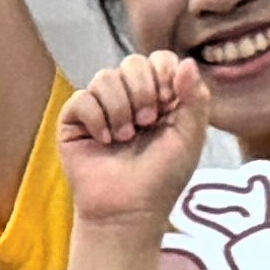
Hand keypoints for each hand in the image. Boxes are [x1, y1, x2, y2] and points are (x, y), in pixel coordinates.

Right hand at [59, 49, 212, 234]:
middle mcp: (129, 98)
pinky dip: (96, 119)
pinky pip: (81, 98)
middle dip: (142, 90)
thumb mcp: (190, 136)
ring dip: (119, 108)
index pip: (160, 59)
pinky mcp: (74, 121)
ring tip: (124, 137)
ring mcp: (100, 108)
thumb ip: (196, 97)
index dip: (164, 74)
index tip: (168, 103)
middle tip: (146, 123)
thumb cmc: (161, 177)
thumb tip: (186, 61)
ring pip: (105, 77)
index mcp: (159, 97)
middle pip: (132, 62)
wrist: (127, 209)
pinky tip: (104, 141)